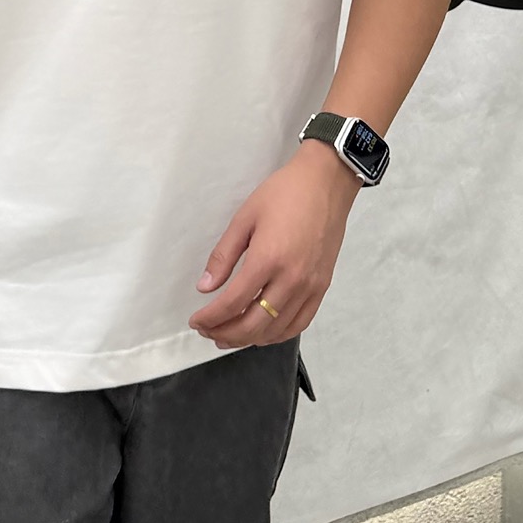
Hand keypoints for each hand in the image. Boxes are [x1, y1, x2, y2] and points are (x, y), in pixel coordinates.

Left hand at [188, 144, 359, 347]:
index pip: (232, 303)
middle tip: (208, 332)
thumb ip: (223, 256)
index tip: (196, 321)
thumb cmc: (283, 194)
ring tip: (229, 336)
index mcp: (267, 259)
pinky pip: (299, 323)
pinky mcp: (322, 288)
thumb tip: (205, 288)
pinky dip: (277, 334)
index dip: (210, 318)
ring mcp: (310, 287)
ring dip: (248, 339)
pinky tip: (262, 332)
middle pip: (253, 324)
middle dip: (225, 334)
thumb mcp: (244, 218)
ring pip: (276, 330)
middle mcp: (291, 279)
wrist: (326, 183)